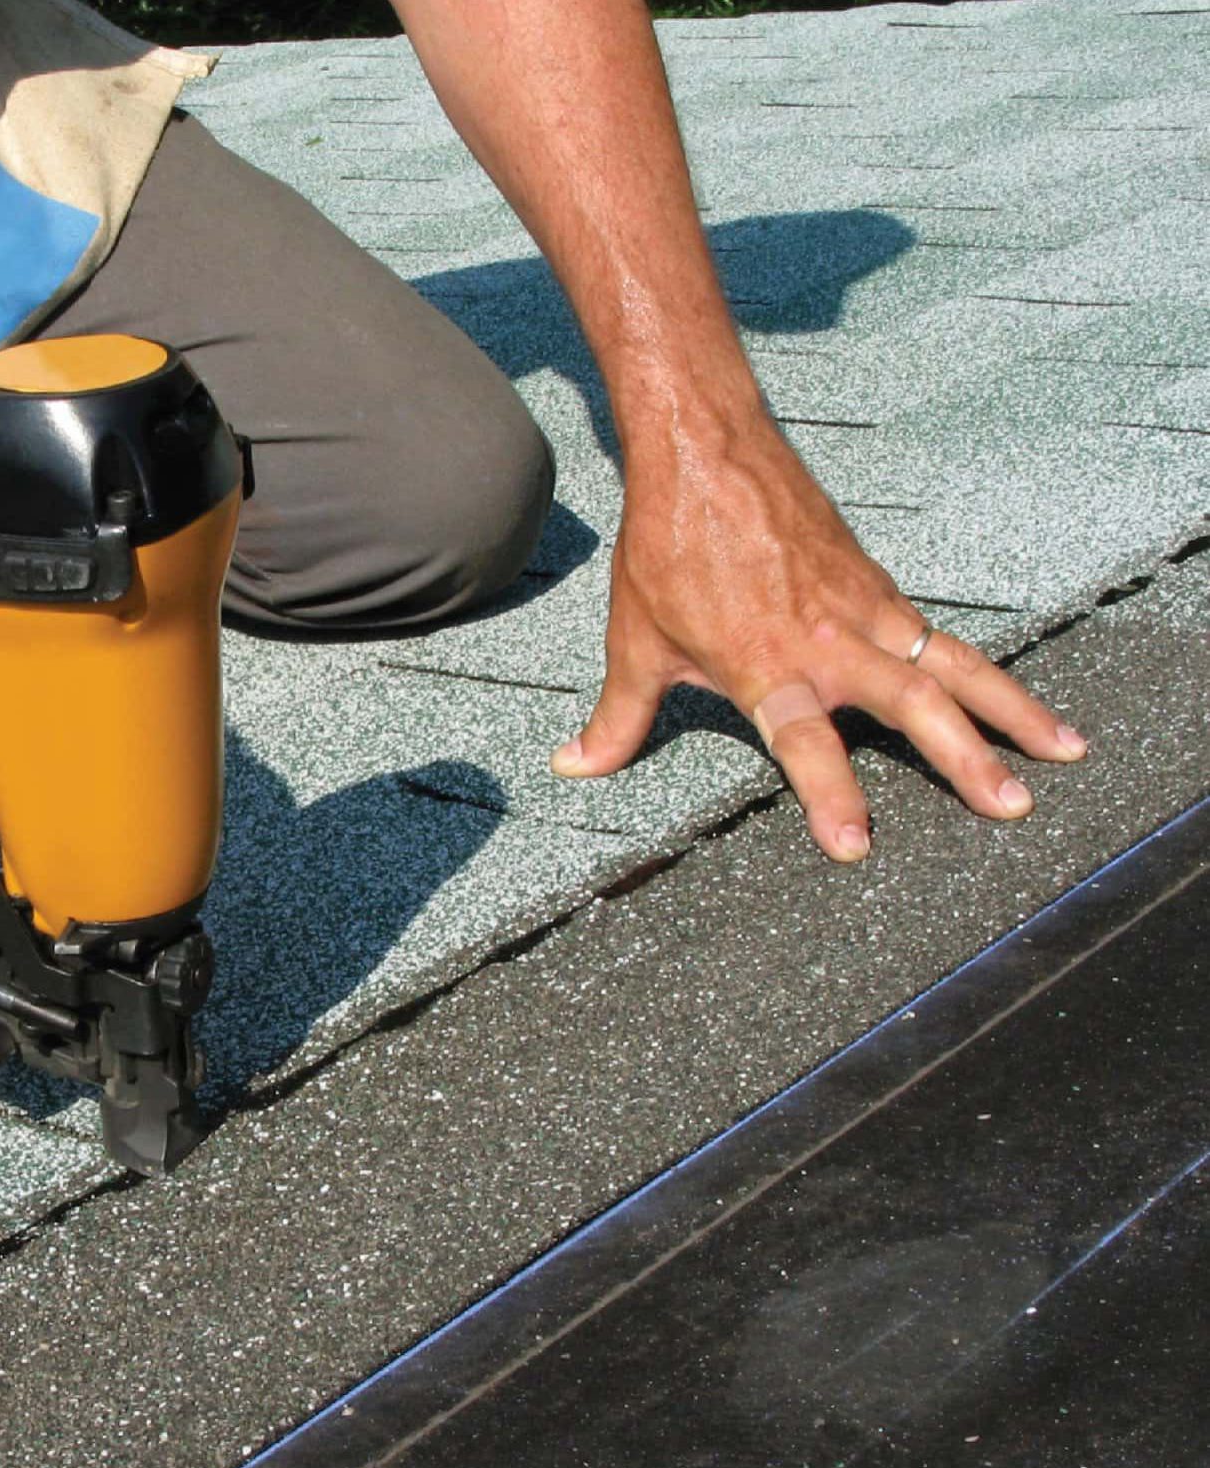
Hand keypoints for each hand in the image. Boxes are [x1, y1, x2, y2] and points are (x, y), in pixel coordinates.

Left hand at [551, 422, 1087, 860]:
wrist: (705, 451)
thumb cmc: (667, 547)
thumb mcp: (635, 641)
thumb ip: (618, 718)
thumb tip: (575, 766)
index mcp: (766, 662)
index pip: (805, 742)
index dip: (830, 794)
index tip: (856, 846)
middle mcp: (828, 640)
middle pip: (913, 705)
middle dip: (967, 758)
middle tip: (1012, 806)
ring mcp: (864, 609)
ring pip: (952, 666)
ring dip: (1010, 710)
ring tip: (1062, 752)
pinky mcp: (878, 586)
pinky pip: (941, 636)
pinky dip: (983, 671)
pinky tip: (1015, 701)